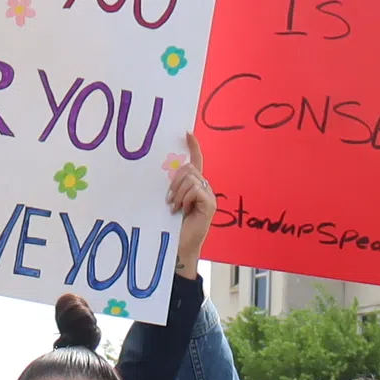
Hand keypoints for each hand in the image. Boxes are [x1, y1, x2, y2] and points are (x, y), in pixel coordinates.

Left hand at [167, 135, 212, 274]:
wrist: (180, 246)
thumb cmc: (173, 226)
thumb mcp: (172, 200)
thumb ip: (174, 186)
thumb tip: (169, 170)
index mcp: (196, 185)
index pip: (197, 161)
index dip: (194, 147)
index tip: (186, 133)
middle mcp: (205, 188)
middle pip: (189, 168)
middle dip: (175, 181)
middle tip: (169, 200)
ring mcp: (209, 196)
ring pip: (191, 178)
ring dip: (178, 192)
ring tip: (174, 207)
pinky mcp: (210, 205)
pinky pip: (195, 189)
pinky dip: (185, 198)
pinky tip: (182, 210)